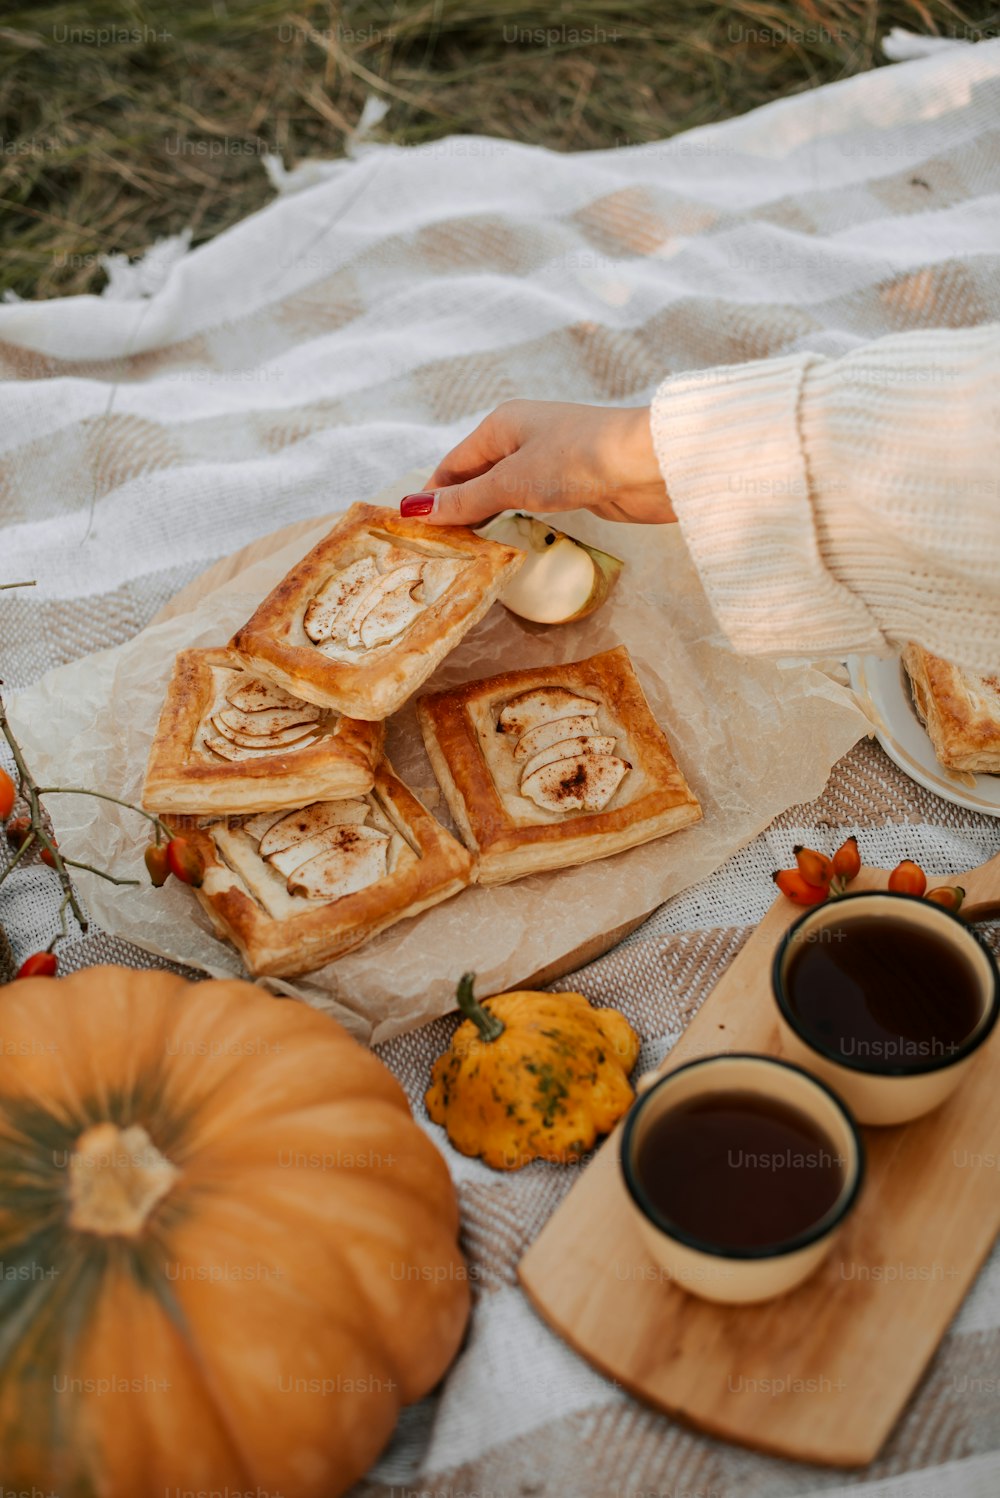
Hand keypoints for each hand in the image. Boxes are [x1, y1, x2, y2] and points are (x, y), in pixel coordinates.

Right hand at [400, 400, 674, 526]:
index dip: (432, 496)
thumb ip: (465, 499)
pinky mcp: (573, 482)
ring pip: (503, 490)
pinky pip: (529, 501)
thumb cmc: (579, 459)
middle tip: (436, 548)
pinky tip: (506, 539)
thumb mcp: (513, 481)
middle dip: (456, 508)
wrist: (649, 463)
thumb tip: (414, 509)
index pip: (453, 464)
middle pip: (476, 476)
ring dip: (484, 516)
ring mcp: (549, 459)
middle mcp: (523, 436)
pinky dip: (513, 519)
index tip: (414, 532)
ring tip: (464, 550)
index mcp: (502, 423)